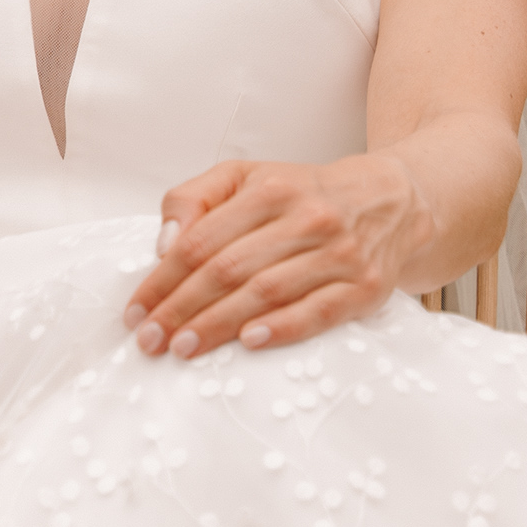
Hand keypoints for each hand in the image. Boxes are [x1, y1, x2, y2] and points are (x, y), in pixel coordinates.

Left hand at [123, 156, 426, 356]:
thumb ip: (194, 199)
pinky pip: (320, 311)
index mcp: (269, 190)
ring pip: (267, 292)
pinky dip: (283, 327)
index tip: (136, 310)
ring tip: (183, 347)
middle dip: (181, 308)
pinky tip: (248, 342)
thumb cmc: (303, 195)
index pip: (201, 240)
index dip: (162, 279)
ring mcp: (339, 254)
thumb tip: (163, 243)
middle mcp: (306, 219)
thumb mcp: (245, 178)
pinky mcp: (364, 287)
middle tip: (150, 340)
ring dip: (218, 325)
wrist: (391, 203)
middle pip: (228, 268)